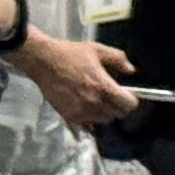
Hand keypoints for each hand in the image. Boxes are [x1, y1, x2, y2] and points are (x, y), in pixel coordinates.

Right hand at [16, 31, 133, 134]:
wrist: (43, 61)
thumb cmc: (70, 54)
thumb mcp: (97, 49)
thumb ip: (118, 58)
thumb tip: (131, 71)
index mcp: (103, 87)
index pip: (128, 105)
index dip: (131, 100)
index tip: (127, 94)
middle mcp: (94, 103)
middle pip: (118, 114)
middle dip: (118, 105)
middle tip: (112, 96)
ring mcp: (82, 112)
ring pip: (104, 120)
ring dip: (105, 112)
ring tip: (98, 101)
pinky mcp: (70, 117)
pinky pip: (88, 125)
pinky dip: (91, 119)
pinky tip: (87, 108)